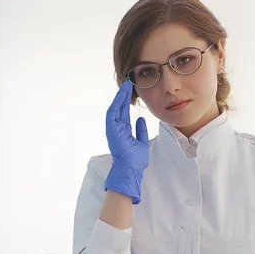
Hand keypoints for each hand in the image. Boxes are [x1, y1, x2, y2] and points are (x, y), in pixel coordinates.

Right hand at [104, 80, 148, 203]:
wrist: (131, 170)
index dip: (127, 102)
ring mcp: (114, 129)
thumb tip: (140, 119)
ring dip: (120, 97)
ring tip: (125, 86)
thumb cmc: (135, 160)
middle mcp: (117, 129)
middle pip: (120, 108)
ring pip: (116, 109)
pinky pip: (113, 114)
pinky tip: (120, 96)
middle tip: (128, 84)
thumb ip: (141, 131)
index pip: (125, 113)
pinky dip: (116, 104)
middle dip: (124, 96)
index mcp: (123, 131)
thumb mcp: (141, 142)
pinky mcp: (112, 130)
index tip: (131, 91)